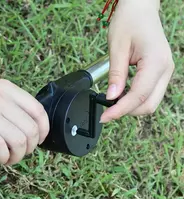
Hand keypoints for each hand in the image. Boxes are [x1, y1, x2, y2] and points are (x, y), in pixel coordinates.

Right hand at [0, 71, 48, 164]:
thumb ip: (12, 103)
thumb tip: (29, 127)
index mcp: (8, 89)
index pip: (38, 111)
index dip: (44, 129)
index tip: (40, 139)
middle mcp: (0, 100)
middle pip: (31, 130)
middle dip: (31, 147)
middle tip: (23, 152)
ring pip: (18, 141)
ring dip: (18, 156)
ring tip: (11, 158)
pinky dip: (4, 157)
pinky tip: (1, 159)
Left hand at [100, 0, 174, 122]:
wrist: (140, 9)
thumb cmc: (129, 21)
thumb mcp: (117, 47)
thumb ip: (116, 75)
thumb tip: (111, 97)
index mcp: (156, 62)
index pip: (138, 96)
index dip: (120, 110)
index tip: (105, 117)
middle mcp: (165, 70)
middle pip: (148, 105)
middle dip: (127, 111)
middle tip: (107, 110)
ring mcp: (165, 72)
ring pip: (150, 102)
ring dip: (131, 107)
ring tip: (112, 102)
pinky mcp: (160, 73)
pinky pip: (149, 94)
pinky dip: (135, 100)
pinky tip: (121, 95)